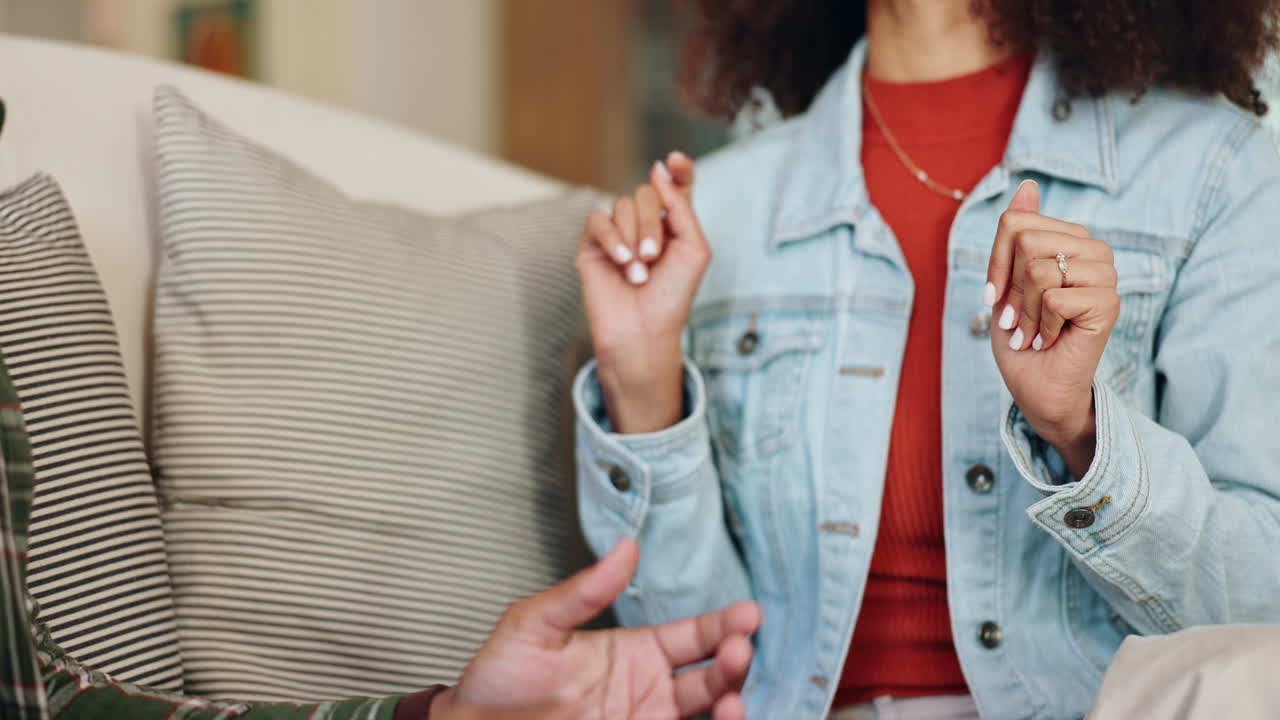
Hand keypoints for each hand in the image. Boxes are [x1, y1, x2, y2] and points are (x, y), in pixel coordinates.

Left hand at [432, 539, 759, 719]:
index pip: (693, 636)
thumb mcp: (534, 624)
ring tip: (730, 698)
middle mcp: (647, 689)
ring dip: (729, 699)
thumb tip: (624, 548)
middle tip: (736, 649)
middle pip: (712, 674)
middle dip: (734, 660)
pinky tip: (718, 719)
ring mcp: (645, 719)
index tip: (748, 615)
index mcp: (631, 651)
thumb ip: (582, 592)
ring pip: (706, 710)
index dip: (725, 625)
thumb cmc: (497, 680)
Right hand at [577, 152, 711, 432]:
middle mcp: (645, 225)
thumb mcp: (694, 249)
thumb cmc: (673, 298)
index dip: (678, 170)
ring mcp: (617, 234)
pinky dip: (611, 238)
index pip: (675, 186)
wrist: (643, 333)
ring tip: (638, 272)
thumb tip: (658, 170)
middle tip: (653, 256)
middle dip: (652, 222)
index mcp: (673, 226)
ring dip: (633, 238)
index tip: (677, 161)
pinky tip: (621, 261)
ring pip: (622, 206)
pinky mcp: (592, 246)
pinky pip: (597, 220)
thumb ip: (682, 207)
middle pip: (647, 194)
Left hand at [987, 180, 1119, 478]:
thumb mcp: (1006, 281)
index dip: (994, 262)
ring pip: (1040, 269)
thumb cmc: (1021, 337)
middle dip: (1009, 288)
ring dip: (1024, 310)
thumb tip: (1027, 185)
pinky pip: (1055, 297)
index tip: (995, 297)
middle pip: (1025, 242)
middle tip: (1016, 320)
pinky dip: (1040, 325)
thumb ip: (1018, 234)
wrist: (1037, 388)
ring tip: (1033, 331)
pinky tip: (1049, 339)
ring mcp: (1105, 276)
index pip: (1015, 222)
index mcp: (1070, 240)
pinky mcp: (1109, 303)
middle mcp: (1094, 251)